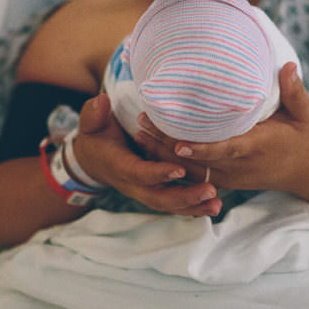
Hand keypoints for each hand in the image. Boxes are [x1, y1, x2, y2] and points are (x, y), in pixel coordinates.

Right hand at [73, 93, 222, 216]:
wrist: (93, 159)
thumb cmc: (96, 136)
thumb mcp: (91, 122)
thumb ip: (94, 113)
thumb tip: (102, 101)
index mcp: (120, 166)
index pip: (140, 173)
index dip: (159, 173)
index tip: (180, 169)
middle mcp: (134, 185)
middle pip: (159, 197)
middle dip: (185, 197)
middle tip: (210, 191)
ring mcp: (145, 191)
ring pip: (169, 205)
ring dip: (194, 206)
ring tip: (217, 204)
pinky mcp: (155, 192)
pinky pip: (174, 204)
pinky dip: (193, 207)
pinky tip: (213, 205)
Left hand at [133, 63, 308, 192]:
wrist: (303, 172)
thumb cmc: (301, 137)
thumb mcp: (304, 115)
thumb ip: (294, 92)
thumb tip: (288, 66)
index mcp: (255, 148)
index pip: (225, 150)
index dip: (202, 150)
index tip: (179, 144)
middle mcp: (238, 166)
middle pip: (198, 161)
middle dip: (168, 145)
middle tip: (143, 122)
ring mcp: (228, 177)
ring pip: (190, 170)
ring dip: (163, 153)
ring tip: (139, 130)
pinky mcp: (221, 180)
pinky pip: (192, 175)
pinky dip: (171, 163)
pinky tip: (149, 146)